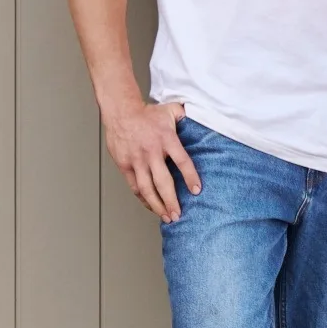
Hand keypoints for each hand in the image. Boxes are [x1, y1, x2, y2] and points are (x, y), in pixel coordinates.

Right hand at [103, 100, 199, 221]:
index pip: (182, 161)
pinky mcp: (125, 165)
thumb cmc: (148, 113)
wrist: (121, 112)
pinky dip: (143, 199)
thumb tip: (205, 115)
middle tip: (178, 215)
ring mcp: (137, 160)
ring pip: (147, 188)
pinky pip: (134, 186)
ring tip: (166, 217)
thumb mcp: (172, 110)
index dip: (190, 177)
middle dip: (171, 201)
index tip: (196, 190)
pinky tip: (151, 207)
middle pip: (163, 181)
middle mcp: (152, 152)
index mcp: (167, 139)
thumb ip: (187, 116)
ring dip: (157, 205)